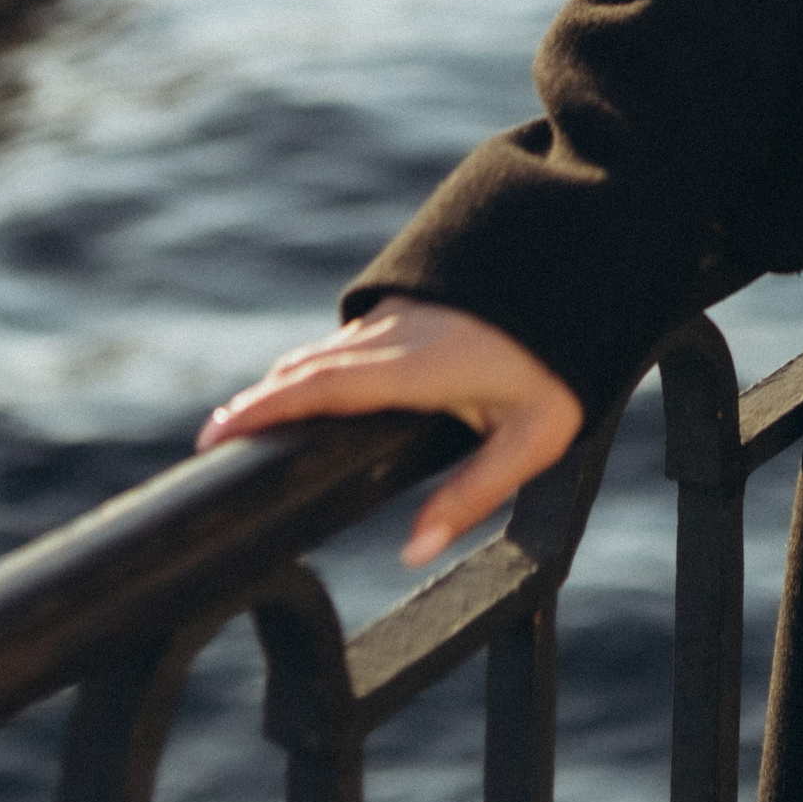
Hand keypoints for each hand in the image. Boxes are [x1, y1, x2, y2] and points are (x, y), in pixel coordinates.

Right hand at [198, 298, 586, 566]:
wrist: (589, 251)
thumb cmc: (567, 358)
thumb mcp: (536, 437)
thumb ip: (473, 494)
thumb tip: (413, 550)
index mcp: (416, 367)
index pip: (320, 389)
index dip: (263, 410)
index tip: (215, 433)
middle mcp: (397, 333)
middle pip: (309, 367)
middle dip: (258, 400)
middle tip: (213, 435)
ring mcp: (404, 309)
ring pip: (328, 346)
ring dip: (286, 376)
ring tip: (251, 413)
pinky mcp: (415, 297)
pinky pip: (350, 333)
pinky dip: (318, 357)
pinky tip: (312, 377)